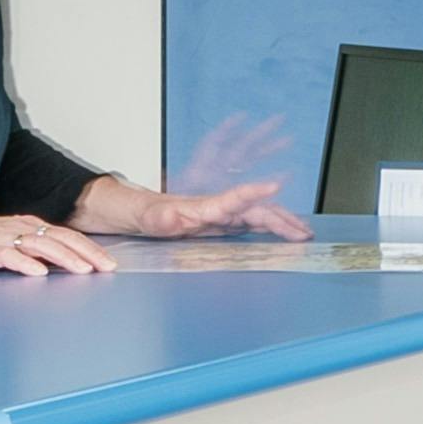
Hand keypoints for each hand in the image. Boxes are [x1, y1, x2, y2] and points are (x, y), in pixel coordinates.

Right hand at [0, 206, 109, 276]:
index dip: (87, 247)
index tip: (109, 262)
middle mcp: (11, 228)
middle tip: (108, 268)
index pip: (62, 234)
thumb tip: (53, 265)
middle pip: (57, 237)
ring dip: (63, 258)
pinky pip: (3, 255)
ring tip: (84, 271)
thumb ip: (24, 250)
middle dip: (86, 252)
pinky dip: (22, 263)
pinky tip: (38, 273)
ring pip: (37, 245)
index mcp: (19, 226)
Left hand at [73, 178, 306, 242]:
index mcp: (196, 207)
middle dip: (280, 219)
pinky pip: (242, 227)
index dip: (252, 194)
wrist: (116, 208)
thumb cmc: (127, 210)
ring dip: (278, 225)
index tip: (275, 186)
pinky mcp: (209, 226)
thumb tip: (174, 220)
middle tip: (305, 233)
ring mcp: (211, 217)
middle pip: (252, 212)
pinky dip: (263, 230)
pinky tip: (275, 237)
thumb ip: (158, 218)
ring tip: (302, 235)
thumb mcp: (139, 215)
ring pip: (252, 219)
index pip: (230, 201)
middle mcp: (209, 210)